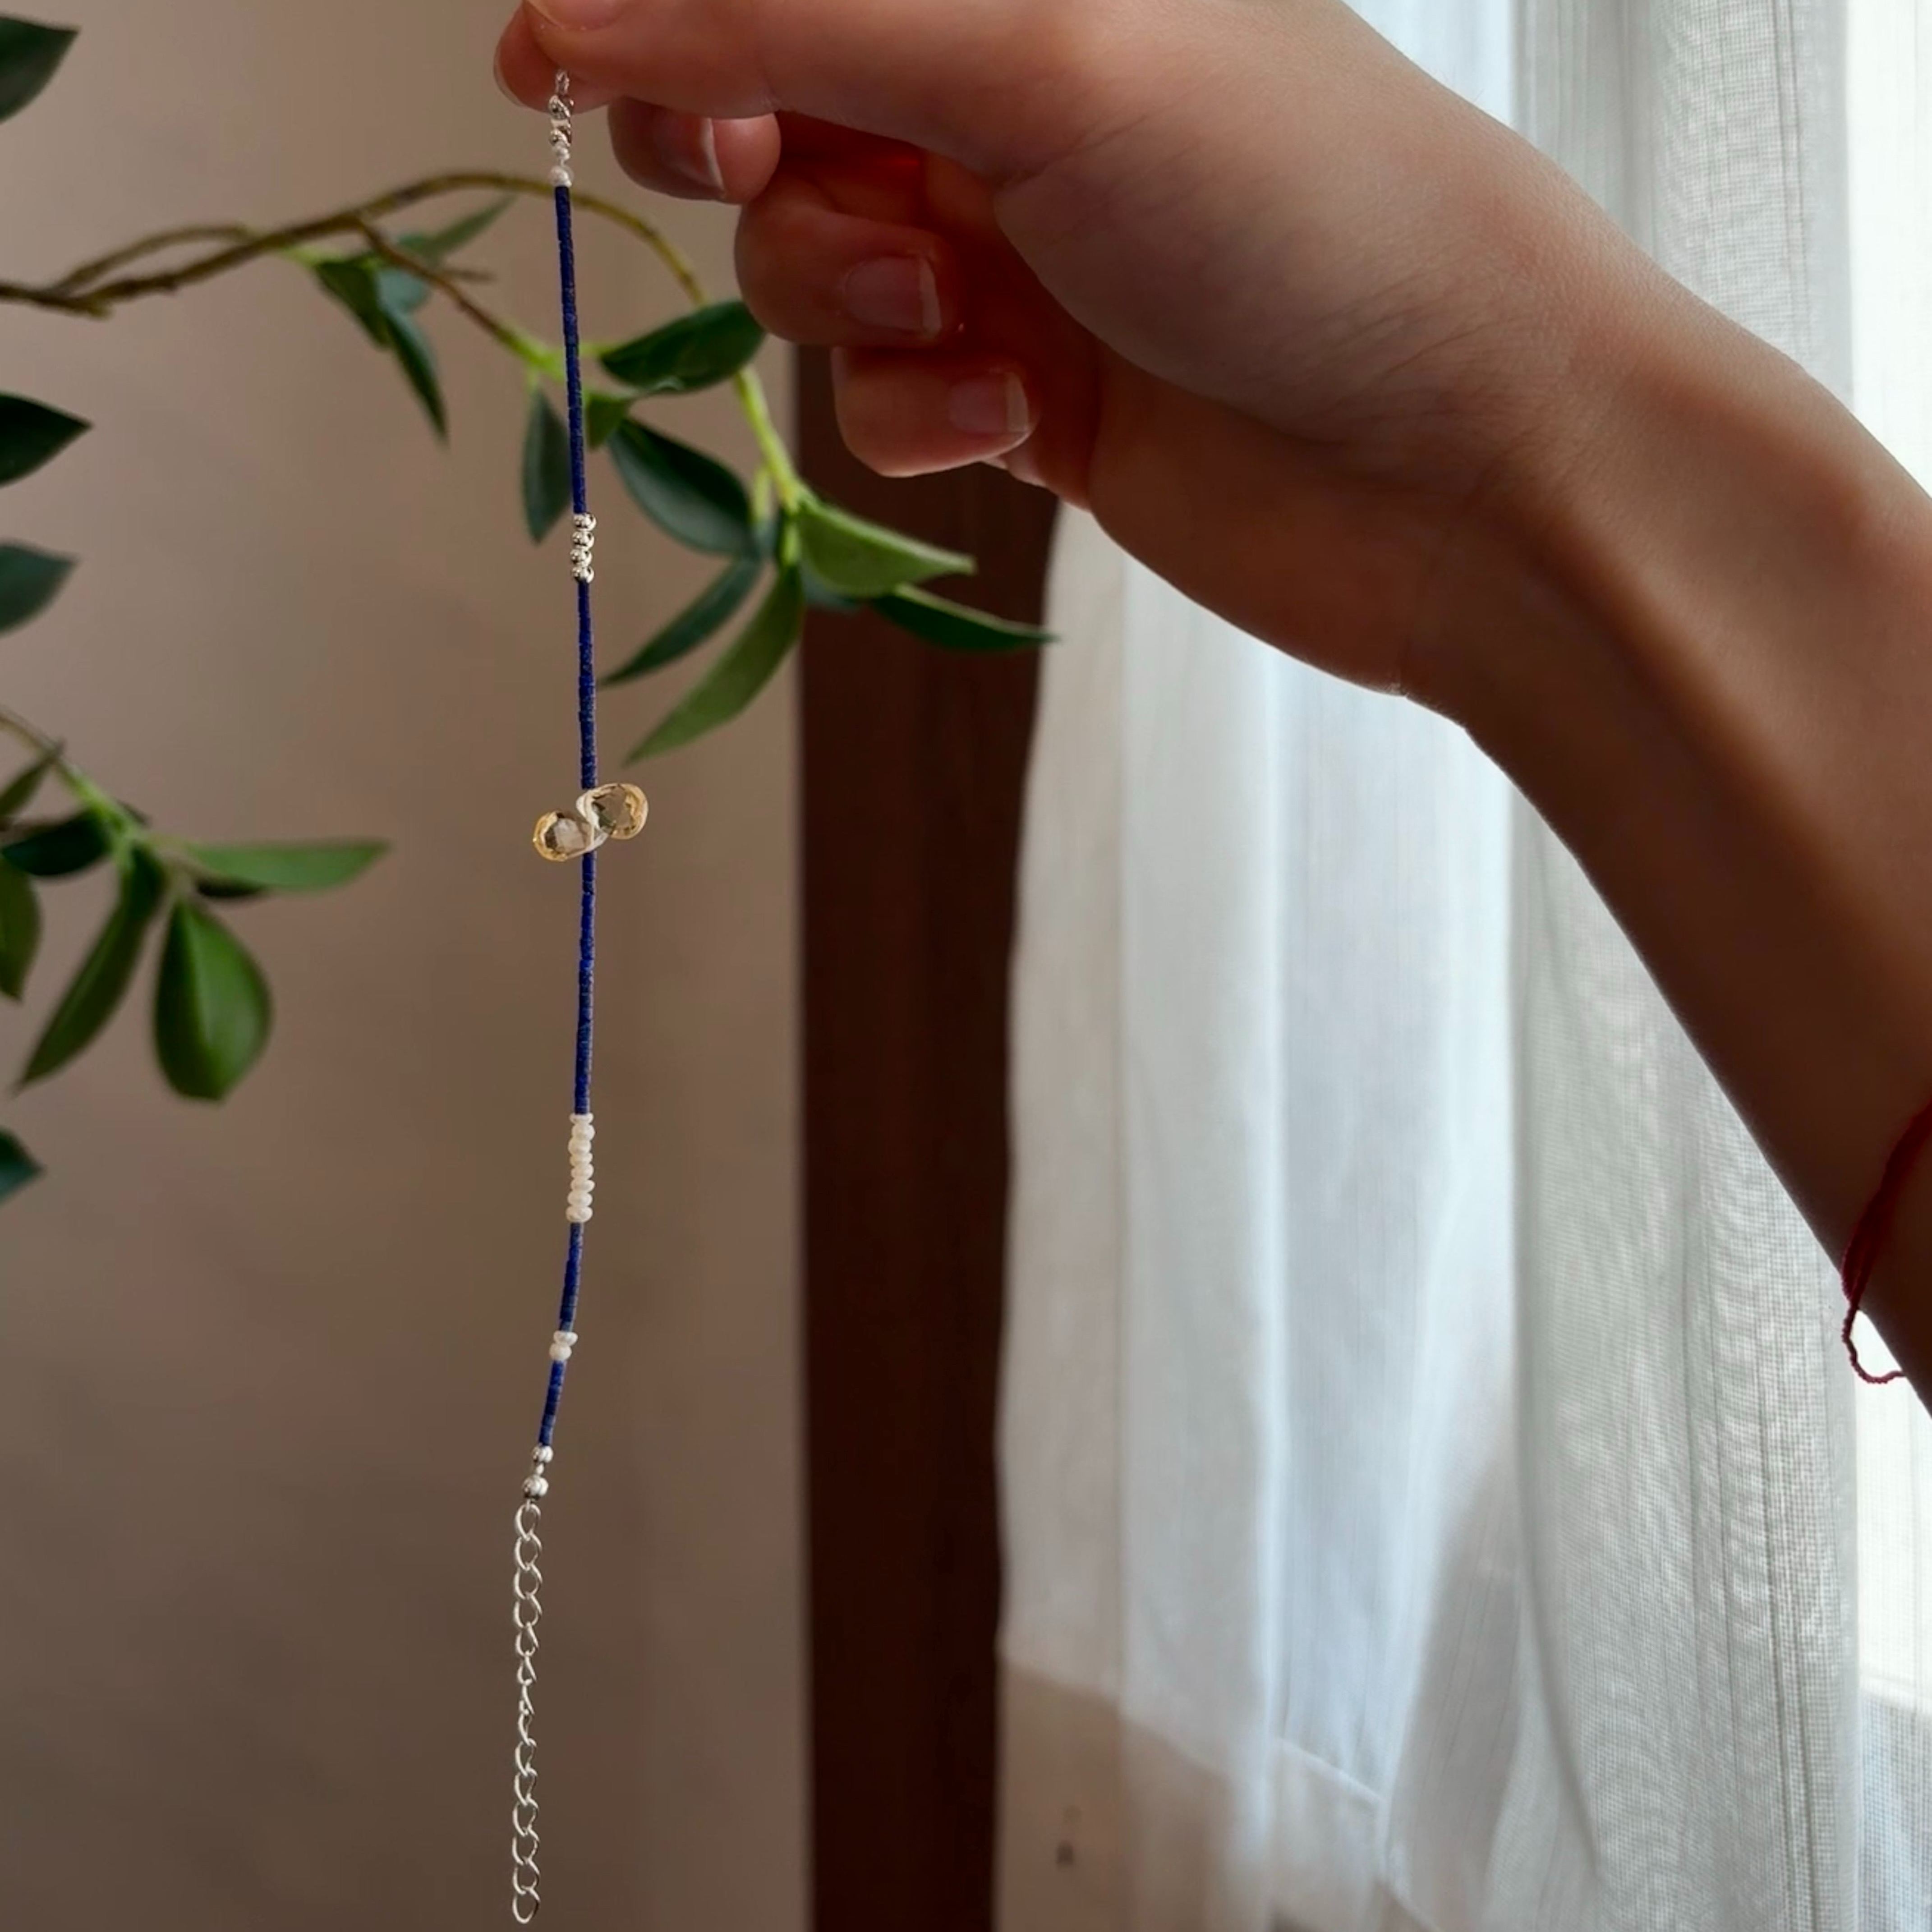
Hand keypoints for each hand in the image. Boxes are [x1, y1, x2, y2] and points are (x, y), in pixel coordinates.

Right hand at [495, 0, 1677, 711]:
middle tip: (781, 184)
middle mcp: (1005, 105)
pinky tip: (1016, 425)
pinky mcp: (1026, 401)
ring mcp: (1014, 258)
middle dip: (744, 166)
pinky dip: (921, 418)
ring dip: (853, 308)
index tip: (556, 70)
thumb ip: (791, 23)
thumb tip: (560, 18)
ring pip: (808, 277)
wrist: (1467, 466)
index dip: (655, 23)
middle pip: (759, 118)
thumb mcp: (1038, 60)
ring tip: (971, 320)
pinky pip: (883, 405)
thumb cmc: (1305, 216)